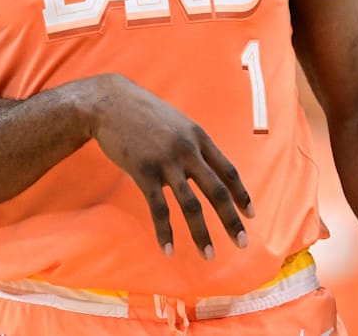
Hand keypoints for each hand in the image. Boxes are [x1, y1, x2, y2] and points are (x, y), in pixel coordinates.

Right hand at [88, 74, 253, 258]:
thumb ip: (190, 143)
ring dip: (201, 233)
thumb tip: (202, 166)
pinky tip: (168, 249)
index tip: (250, 215)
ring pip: (191, 204)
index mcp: (198, 137)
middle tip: (242, 243)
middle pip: (217, 191)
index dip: (241, 194)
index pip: (228, 171)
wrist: (108, 102)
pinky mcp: (143, 172)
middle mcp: (187, 150)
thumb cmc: (141, 111)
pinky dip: (165, 231)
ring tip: (209, 255)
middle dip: (231, 220)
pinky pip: (159, 208)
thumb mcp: (175, 121)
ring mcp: (165, 162)